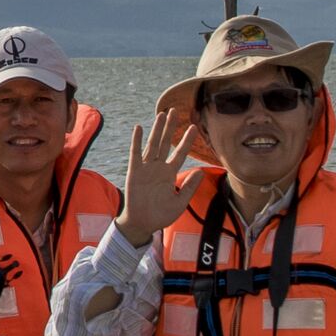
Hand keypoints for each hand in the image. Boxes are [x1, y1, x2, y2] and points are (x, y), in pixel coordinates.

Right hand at [119, 102, 198, 248]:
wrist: (142, 224)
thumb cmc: (161, 215)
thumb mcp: (180, 203)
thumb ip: (189, 187)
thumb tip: (200, 172)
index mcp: (170, 174)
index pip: (180, 153)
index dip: (186, 140)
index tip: (193, 127)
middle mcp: (158, 167)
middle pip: (165, 143)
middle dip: (170, 128)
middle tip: (175, 111)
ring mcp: (146, 168)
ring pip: (153, 145)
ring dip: (157, 130)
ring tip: (162, 114)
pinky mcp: (135, 172)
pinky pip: (136, 154)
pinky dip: (137, 141)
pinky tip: (139, 128)